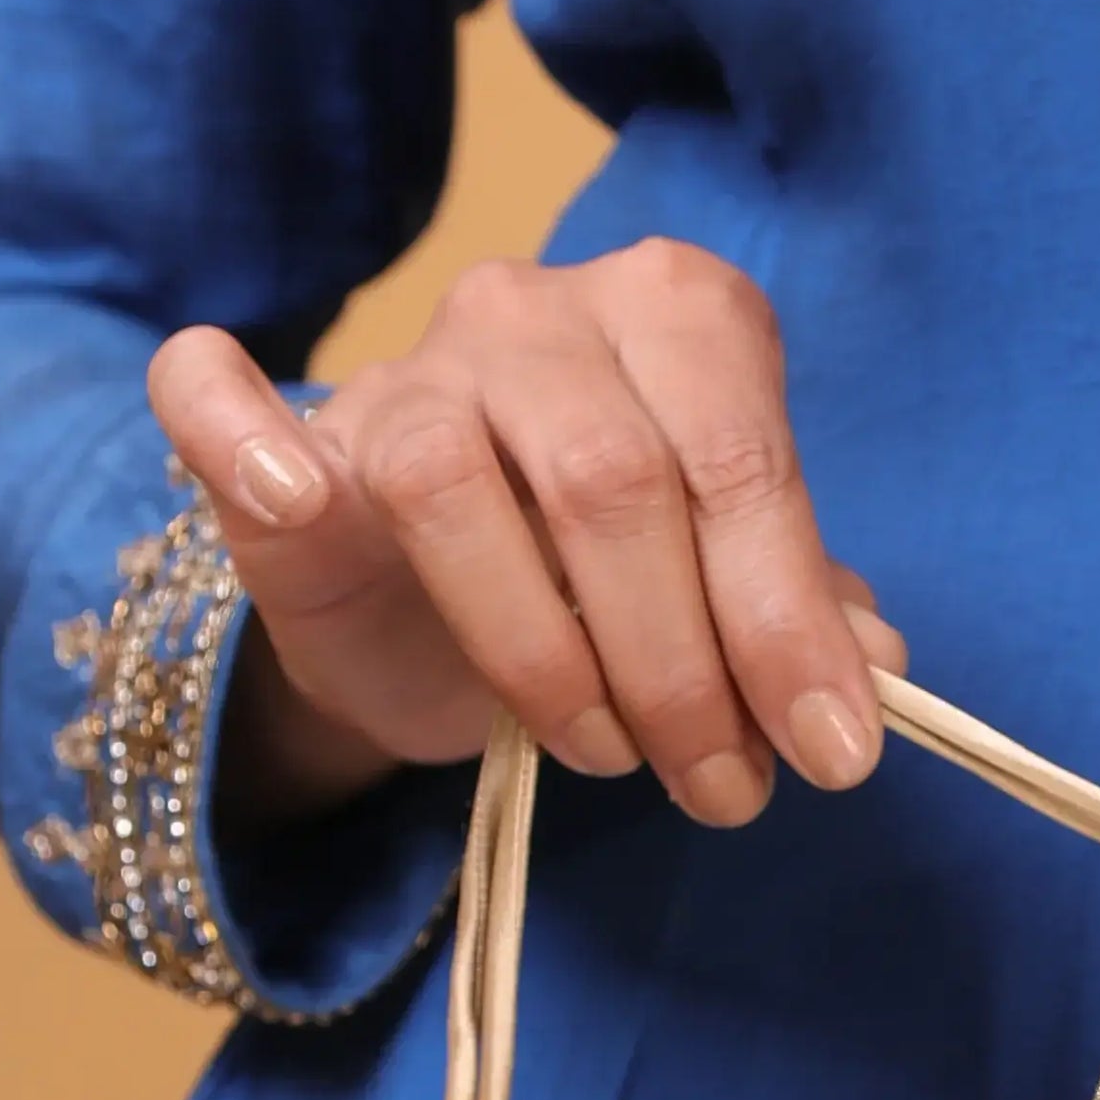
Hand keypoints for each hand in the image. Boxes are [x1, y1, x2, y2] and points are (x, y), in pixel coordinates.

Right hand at [150, 244, 900, 835]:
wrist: (438, 615)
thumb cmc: (603, 586)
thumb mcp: (716, 595)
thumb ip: (795, 609)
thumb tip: (875, 673)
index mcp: (675, 317)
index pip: (741, 461)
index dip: (787, 621)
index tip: (831, 755)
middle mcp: (536, 312)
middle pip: (615, 479)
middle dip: (684, 664)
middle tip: (721, 787)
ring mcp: (406, 368)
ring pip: (456, 485)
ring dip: (541, 649)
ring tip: (602, 752)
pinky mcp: (289, 443)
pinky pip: (223, 405)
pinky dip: (240, 433)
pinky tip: (292, 497)